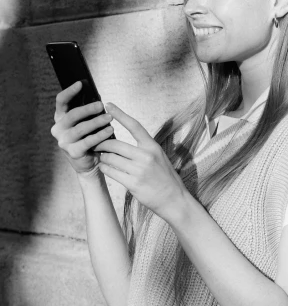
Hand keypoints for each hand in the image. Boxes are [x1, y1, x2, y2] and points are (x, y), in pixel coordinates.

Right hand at [51, 82, 114, 174]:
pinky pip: (87, 141)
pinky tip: (109, 130)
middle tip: (101, 105)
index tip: (80, 83)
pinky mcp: (72, 152)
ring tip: (109, 118)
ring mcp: (64, 141)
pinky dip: (100, 135)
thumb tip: (99, 99)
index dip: (69, 92)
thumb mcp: (87, 122)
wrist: (88, 162)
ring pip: (80, 129)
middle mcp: (58, 129)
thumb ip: (88, 112)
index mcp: (60, 118)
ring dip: (96, 122)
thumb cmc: (88, 137)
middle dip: (87, 109)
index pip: (61, 101)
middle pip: (72, 115)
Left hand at [93, 103, 186, 218]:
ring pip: (110, 158)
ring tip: (101, 158)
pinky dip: (105, 168)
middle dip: (101, 143)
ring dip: (102, 158)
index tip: (108, 105)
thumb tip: (121, 144)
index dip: (120, 114)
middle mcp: (146, 156)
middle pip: (115, 144)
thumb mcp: (159, 158)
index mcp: (153, 147)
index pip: (134, 126)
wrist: (174, 200)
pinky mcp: (133, 184)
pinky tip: (105, 167)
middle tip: (94, 143)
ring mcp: (139, 170)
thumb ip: (144, 149)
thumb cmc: (165, 178)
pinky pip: (111, 172)